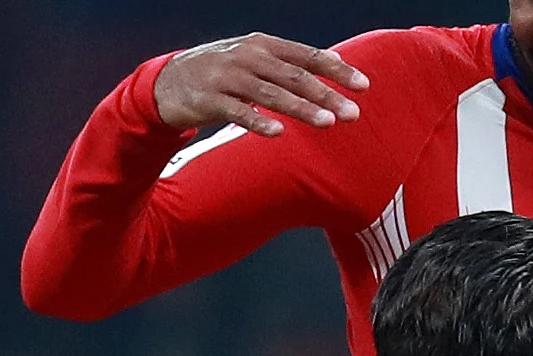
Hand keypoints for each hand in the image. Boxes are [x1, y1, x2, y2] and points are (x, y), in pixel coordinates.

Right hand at [154, 33, 367, 135]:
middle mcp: (249, 56)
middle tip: (352, 114)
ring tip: (327, 124)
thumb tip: (332, 65)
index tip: (364, 86)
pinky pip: (238, 113)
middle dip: (326, 95)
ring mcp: (228, 77)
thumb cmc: (221, 73)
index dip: (337, 69)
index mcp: (264, 44)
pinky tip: (278, 134)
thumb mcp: (254, 58)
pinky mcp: (209, 100)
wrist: (168, 81)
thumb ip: (289, 63)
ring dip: (301, 109)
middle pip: (295, 76)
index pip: (308, 56)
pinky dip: (259, 122)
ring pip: (271, 94)